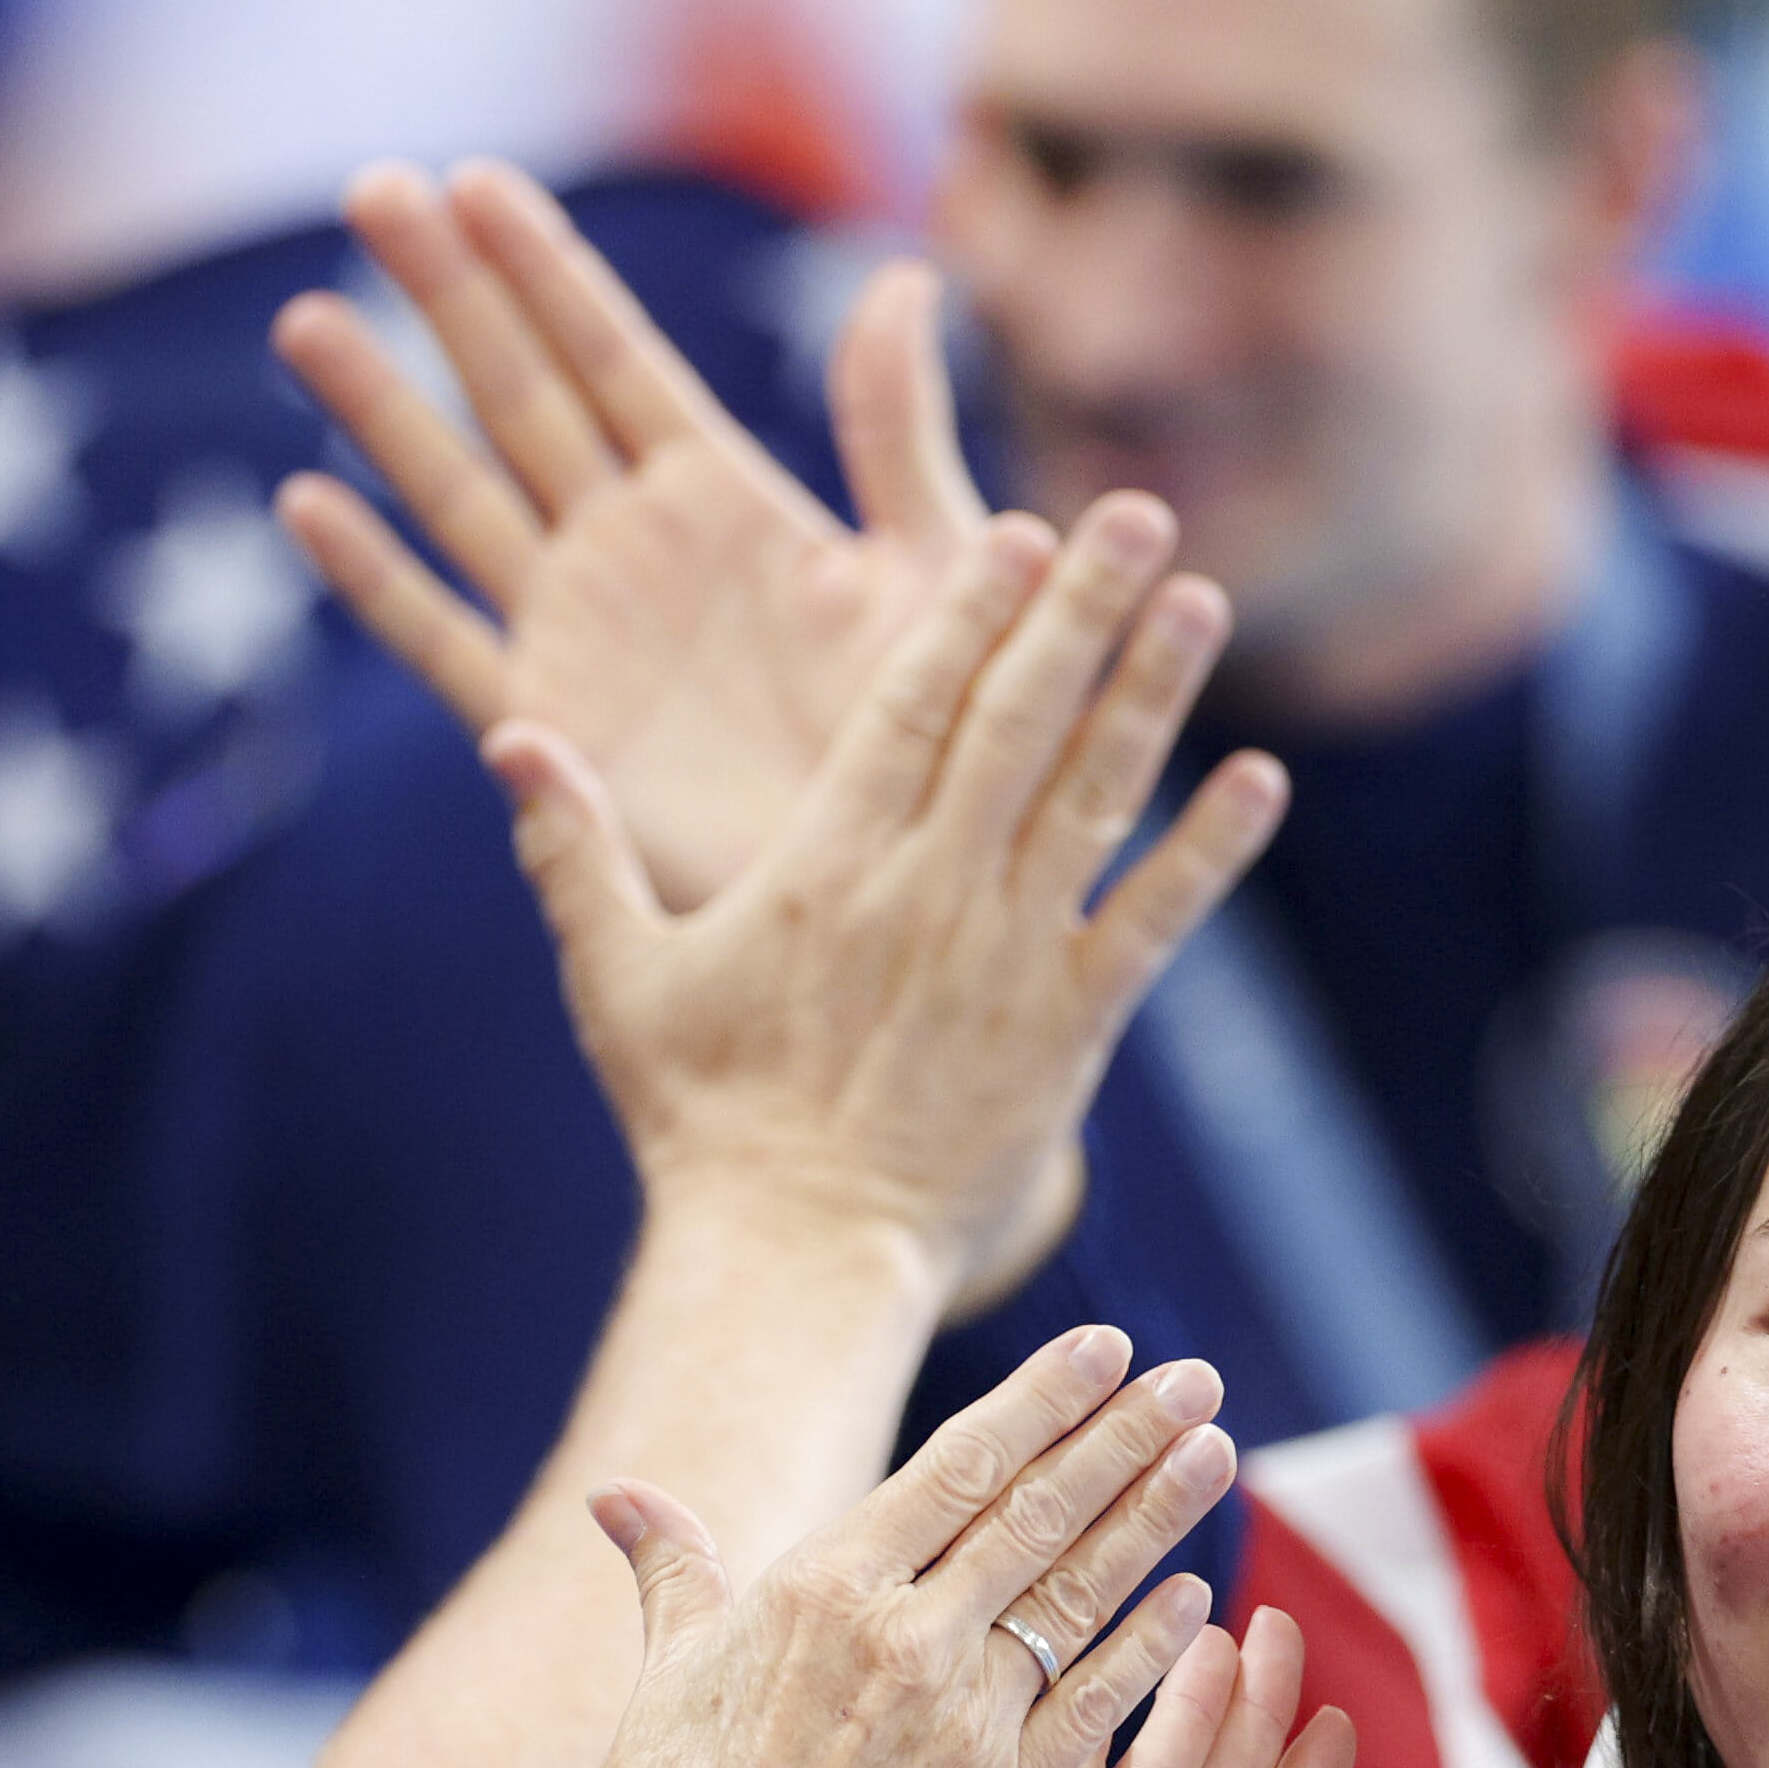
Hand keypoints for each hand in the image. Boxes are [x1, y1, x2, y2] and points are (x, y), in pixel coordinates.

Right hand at [275, 160, 991, 913]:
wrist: (907, 885)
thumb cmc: (948, 734)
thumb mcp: (935, 567)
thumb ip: (896, 431)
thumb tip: (903, 280)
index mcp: (723, 495)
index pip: (614, 355)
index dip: (544, 269)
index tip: (471, 178)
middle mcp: (634, 548)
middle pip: (519, 394)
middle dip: (446, 296)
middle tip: (370, 190)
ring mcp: (581, 630)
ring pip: (460, 493)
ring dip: (383, 411)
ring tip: (305, 319)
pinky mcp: (549, 727)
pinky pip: (444, 641)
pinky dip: (378, 578)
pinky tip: (309, 505)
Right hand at [491, 494, 1284, 1310]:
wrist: (795, 1254)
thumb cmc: (700, 1120)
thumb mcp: (615, 976)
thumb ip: (573, 847)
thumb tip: (508, 732)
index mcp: (828, 864)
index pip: (910, 703)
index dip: (969, 609)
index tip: (1016, 530)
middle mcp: (929, 890)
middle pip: (1018, 720)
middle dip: (1079, 609)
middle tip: (1136, 513)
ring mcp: (1007, 957)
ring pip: (1092, 800)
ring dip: (1150, 696)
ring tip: (1199, 602)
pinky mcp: (1068, 1032)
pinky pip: (1150, 926)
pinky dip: (1207, 853)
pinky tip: (1261, 781)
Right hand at [575, 1324, 1244, 1767]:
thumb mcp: (667, 1674)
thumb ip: (672, 1571)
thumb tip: (618, 1496)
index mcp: (826, 1586)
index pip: (962, 1463)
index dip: (1044, 1401)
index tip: (1106, 1351)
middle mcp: (909, 1637)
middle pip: (1042, 1512)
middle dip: (1126, 1436)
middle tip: (1197, 1380)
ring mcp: (967, 1718)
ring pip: (1082, 1593)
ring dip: (1157, 1517)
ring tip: (1216, 1451)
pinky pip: (1096, 1704)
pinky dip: (1149, 1646)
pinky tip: (1195, 1596)